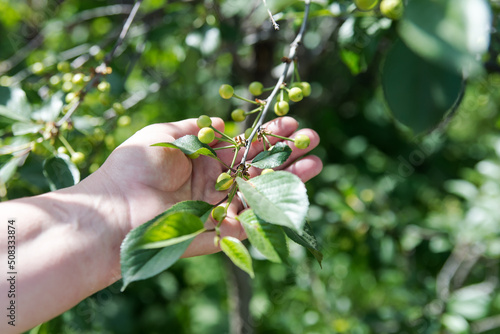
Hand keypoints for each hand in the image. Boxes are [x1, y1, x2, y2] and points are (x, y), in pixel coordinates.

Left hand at [93, 116, 321, 256]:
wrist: (114, 211)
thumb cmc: (134, 168)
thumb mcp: (163, 135)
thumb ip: (194, 127)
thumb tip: (223, 123)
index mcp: (203, 160)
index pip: (243, 145)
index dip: (266, 135)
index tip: (290, 123)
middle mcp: (215, 182)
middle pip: (258, 167)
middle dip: (286, 154)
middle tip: (313, 141)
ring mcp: (219, 207)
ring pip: (261, 192)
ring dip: (289, 179)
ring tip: (315, 163)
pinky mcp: (220, 233)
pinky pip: (252, 222)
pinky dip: (273, 210)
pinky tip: (295, 194)